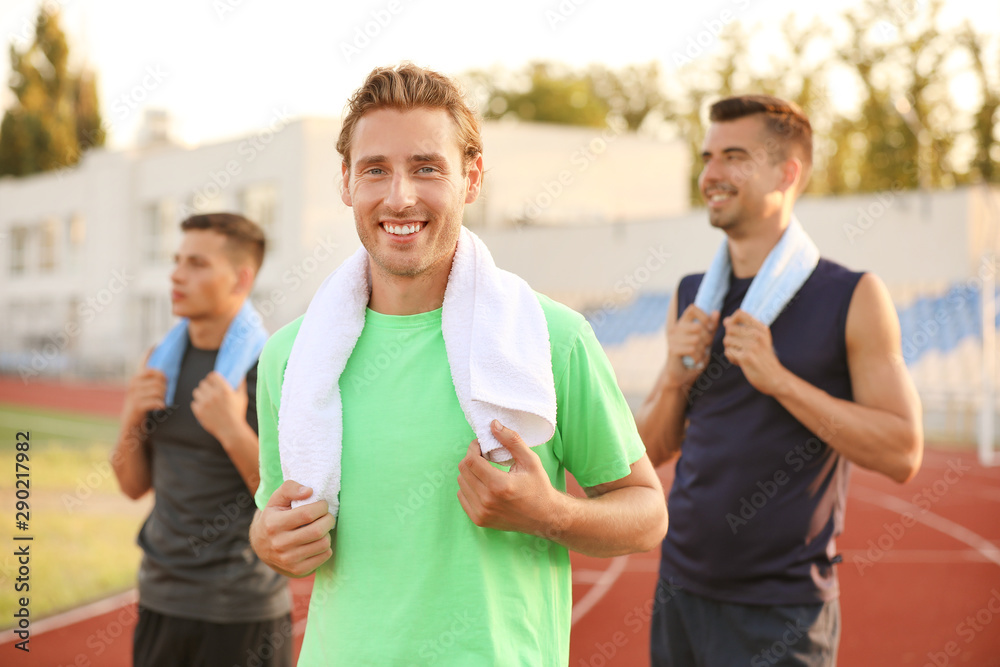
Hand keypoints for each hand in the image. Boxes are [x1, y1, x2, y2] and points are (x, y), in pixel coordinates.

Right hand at [121, 350, 166, 425]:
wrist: (131, 427)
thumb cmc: (142, 409)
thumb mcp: (145, 394)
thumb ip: (152, 383)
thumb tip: (166, 374)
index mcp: (137, 379)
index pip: (143, 362)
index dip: (149, 352)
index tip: (156, 344)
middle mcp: (133, 383)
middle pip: (159, 376)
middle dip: (165, 385)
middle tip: (163, 394)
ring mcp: (133, 394)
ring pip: (159, 389)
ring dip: (163, 397)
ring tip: (160, 402)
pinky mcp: (136, 405)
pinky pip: (156, 401)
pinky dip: (161, 404)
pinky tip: (160, 407)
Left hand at [191, 372, 247, 442]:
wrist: (231, 430)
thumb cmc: (238, 413)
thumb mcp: (242, 397)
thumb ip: (241, 384)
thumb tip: (241, 374)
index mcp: (224, 389)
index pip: (212, 375)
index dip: (212, 378)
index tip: (213, 381)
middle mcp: (213, 395)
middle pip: (202, 383)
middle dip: (206, 386)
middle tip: (210, 391)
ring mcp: (205, 403)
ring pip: (196, 392)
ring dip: (201, 394)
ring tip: (205, 398)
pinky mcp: (199, 411)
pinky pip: (194, 403)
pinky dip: (198, 404)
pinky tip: (204, 407)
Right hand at [249, 480, 335, 576]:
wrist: (262, 546)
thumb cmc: (274, 517)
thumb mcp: (276, 500)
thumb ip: (290, 488)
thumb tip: (309, 491)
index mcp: (274, 524)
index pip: (307, 514)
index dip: (321, 507)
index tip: (322, 505)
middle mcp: (279, 544)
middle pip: (317, 530)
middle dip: (328, 519)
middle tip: (326, 516)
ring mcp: (288, 560)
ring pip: (323, 544)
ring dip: (327, 533)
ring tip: (321, 528)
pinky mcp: (297, 570)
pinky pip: (324, 557)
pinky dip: (326, 547)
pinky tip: (317, 541)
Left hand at [457, 420, 561, 535]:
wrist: (544, 517)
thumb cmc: (539, 487)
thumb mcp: (530, 460)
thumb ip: (511, 440)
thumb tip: (493, 424)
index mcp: (499, 485)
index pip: (471, 461)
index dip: (473, 448)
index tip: (481, 445)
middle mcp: (487, 501)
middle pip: (463, 471)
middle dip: (471, 458)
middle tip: (483, 456)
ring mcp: (481, 513)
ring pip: (461, 483)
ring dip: (470, 473)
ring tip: (485, 471)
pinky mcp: (479, 520)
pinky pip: (462, 496)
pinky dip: (469, 487)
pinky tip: (483, 484)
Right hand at [666, 305, 719, 385]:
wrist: (681, 375)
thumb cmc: (694, 356)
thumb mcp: (706, 340)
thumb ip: (710, 327)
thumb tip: (716, 312)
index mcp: (683, 323)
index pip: (693, 308)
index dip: (704, 316)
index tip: (710, 328)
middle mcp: (676, 329)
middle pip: (698, 326)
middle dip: (706, 339)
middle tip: (704, 348)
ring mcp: (672, 339)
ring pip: (696, 339)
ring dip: (702, 350)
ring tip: (699, 356)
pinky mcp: (672, 350)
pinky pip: (692, 349)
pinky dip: (698, 357)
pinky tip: (695, 361)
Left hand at [722, 309, 787, 395]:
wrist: (775, 378)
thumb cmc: (764, 359)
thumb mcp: (759, 340)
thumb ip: (744, 329)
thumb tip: (726, 320)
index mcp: (761, 328)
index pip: (740, 313)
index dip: (731, 320)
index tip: (734, 331)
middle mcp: (758, 335)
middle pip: (729, 328)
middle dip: (729, 339)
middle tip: (738, 349)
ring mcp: (752, 346)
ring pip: (727, 340)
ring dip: (730, 349)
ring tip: (740, 355)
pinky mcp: (746, 357)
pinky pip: (728, 352)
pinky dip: (731, 358)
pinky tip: (740, 362)